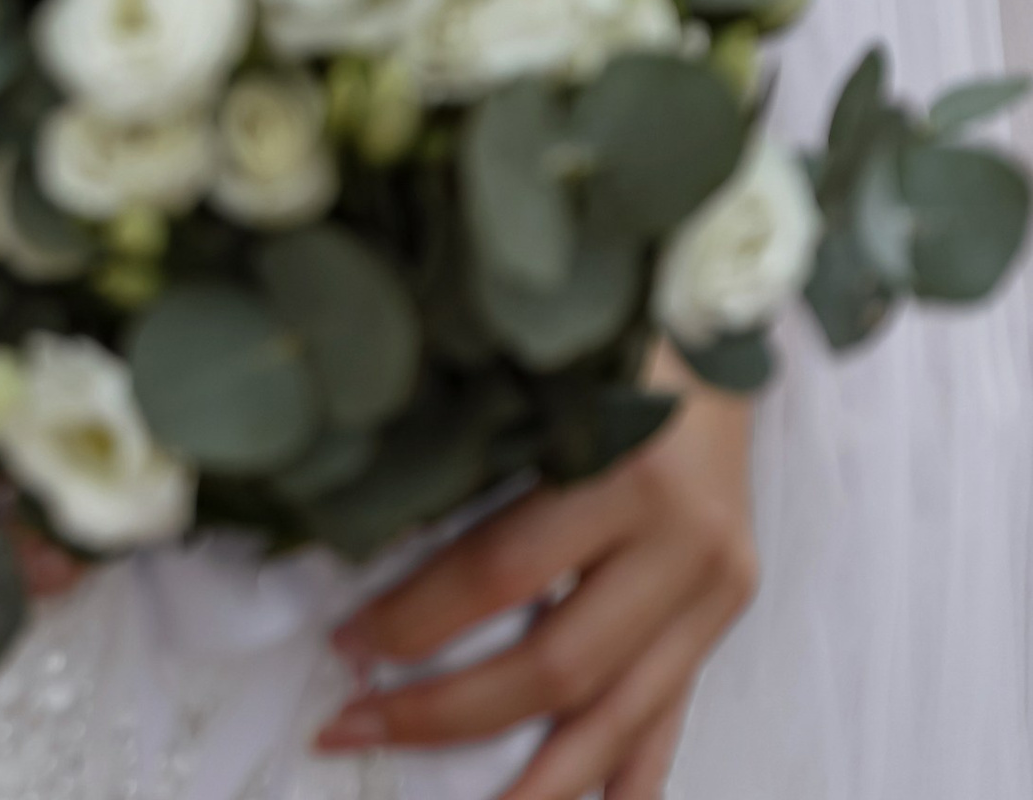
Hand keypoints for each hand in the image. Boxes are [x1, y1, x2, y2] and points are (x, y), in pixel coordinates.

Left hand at [314, 367, 756, 797]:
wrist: (717, 316)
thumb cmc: (612, 330)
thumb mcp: (545, 373)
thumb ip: (478, 449)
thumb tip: (370, 534)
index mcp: (624, 464)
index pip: (500, 572)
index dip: (414, 618)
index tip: (345, 644)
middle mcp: (680, 538)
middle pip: (557, 664)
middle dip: (448, 712)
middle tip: (356, 724)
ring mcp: (713, 583)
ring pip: (619, 713)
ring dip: (541, 783)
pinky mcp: (724, 606)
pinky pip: (674, 708)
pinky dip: (633, 772)